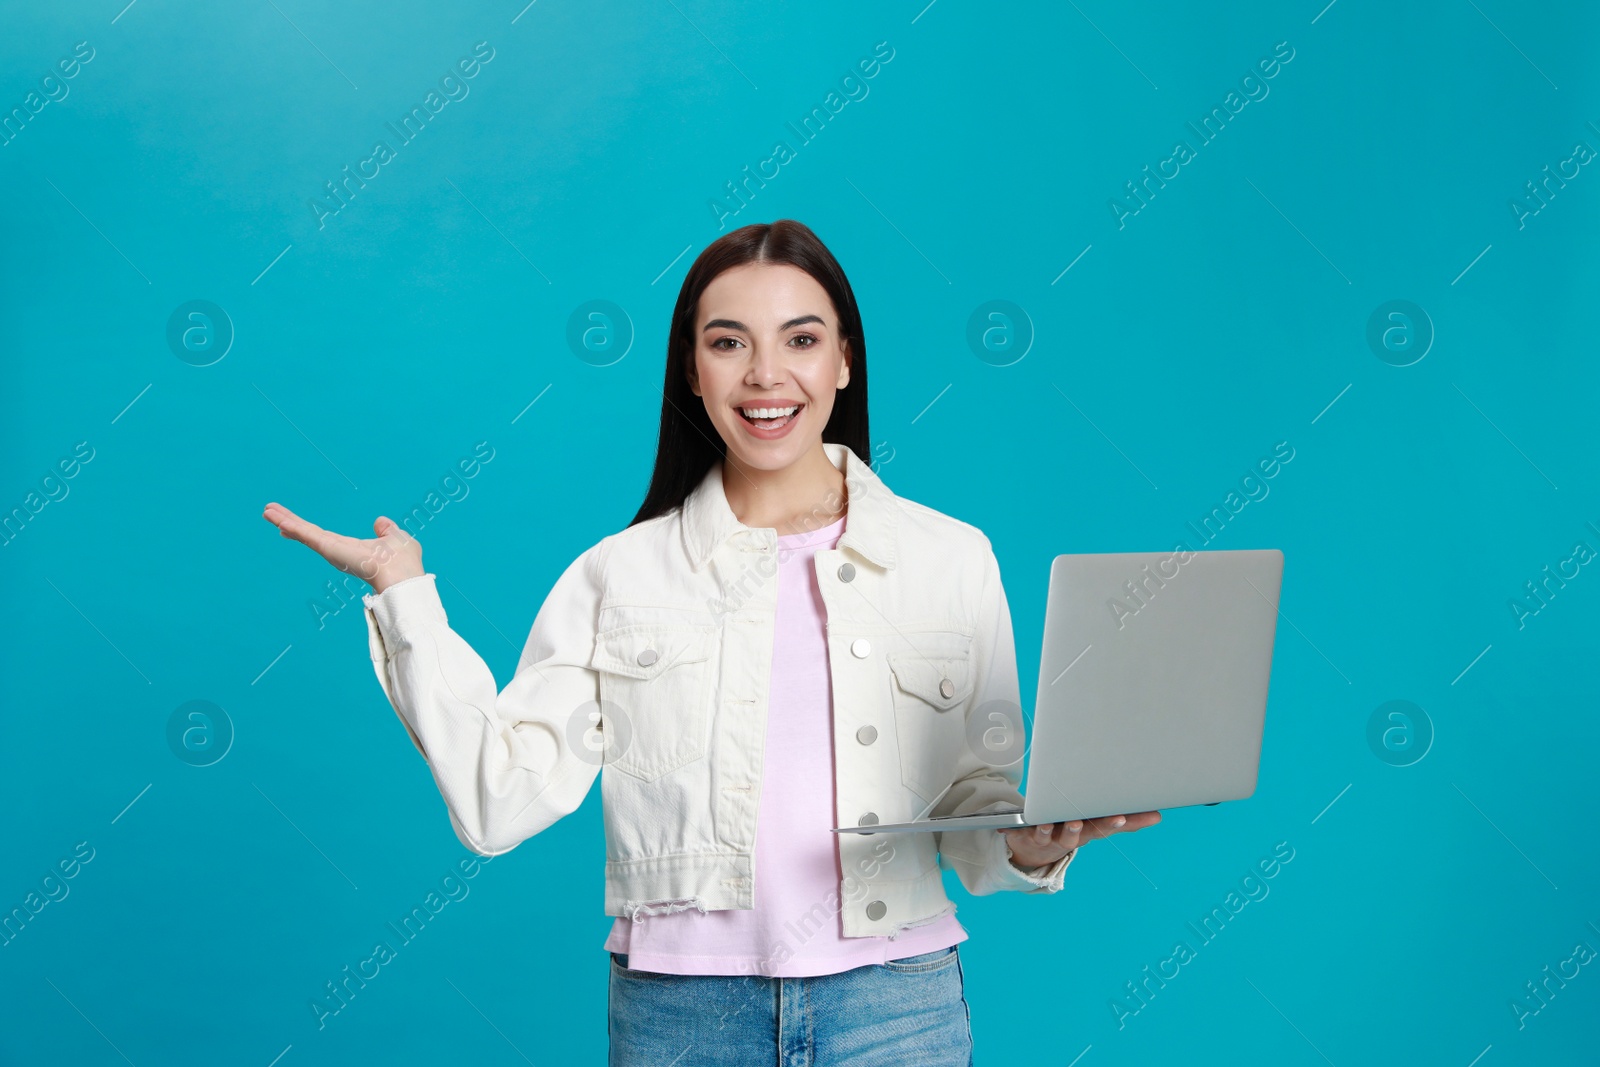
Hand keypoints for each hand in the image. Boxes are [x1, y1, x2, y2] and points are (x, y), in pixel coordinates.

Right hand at [262, 502, 424, 593]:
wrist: (401, 575)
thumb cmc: (403, 561)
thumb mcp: (395, 538)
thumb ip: (387, 530)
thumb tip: (380, 522)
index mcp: (353, 549)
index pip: (325, 537)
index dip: (308, 530)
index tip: (292, 523)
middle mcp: (339, 551)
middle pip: (309, 534)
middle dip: (290, 523)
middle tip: (270, 512)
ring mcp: (332, 550)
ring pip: (304, 533)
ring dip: (285, 520)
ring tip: (267, 511)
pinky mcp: (329, 548)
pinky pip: (307, 534)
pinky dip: (292, 525)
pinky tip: (276, 518)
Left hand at [999, 811, 1161, 870]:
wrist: (1030, 849)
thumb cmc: (1065, 828)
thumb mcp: (1089, 823)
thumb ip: (1114, 817)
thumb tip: (1155, 814)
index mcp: (1090, 830)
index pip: (1113, 825)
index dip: (1131, 822)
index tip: (1150, 816)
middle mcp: (1075, 836)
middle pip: (1094, 832)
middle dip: (1107, 825)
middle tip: (1120, 819)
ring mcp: (1054, 838)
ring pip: (1065, 836)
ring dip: (1071, 830)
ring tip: (1076, 822)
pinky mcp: (1033, 836)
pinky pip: (1036, 833)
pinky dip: (1038, 828)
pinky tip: (1041, 823)